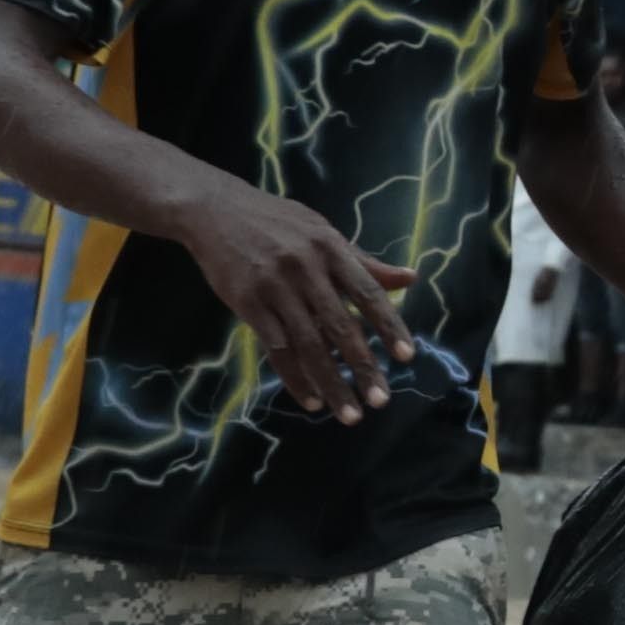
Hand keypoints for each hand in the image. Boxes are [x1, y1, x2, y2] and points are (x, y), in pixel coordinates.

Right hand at [168, 184, 412, 417]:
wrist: (214, 210)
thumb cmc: (276, 221)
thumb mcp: (322, 230)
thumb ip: (364, 261)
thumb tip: (410, 278)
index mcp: (331, 248)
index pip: (368, 292)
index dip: (389, 326)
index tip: (406, 357)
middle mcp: (306, 268)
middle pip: (340, 326)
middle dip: (363, 367)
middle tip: (381, 400)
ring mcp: (275, 287)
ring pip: (308, 344)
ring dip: (331, 383)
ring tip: (349, 413)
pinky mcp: (248, 303)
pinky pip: (277, 349)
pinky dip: (295, 378)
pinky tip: (312, 400)